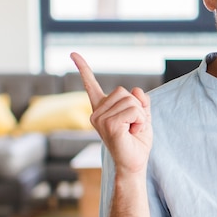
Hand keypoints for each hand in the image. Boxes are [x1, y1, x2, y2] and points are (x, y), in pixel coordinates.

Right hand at [70, 52, 151, 173]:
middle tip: (133, 126)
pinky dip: (140, 121)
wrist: (134, 164)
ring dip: (139, 116)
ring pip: (131, 101)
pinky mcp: (108, 125)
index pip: (91, 85)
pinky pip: (134, 111)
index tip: (73, 53)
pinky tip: (132, 132)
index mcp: (102, 109)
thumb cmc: (136, 142)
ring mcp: (100, 119)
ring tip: (132, 130)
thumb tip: (136, 91)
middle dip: (137, 108)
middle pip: (126, 92)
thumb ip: (140, 102)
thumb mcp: (142, 117)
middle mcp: (96, 113)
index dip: (83, 68)